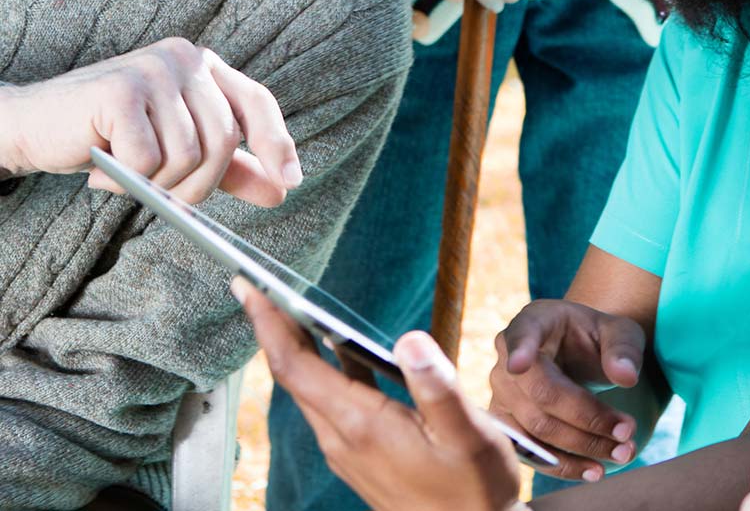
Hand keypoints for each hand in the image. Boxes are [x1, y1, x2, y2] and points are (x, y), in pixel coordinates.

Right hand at [0, 38, 299, 206]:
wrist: (34, 126)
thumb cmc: (109, 137)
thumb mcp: (177, 151)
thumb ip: (229, 167)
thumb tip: (280, 190)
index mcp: (204, 66)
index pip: (256, 101)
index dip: (277, 142)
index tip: (290, 182)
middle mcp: (185, 59)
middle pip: (223, 140)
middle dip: (197, 184)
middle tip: (160, 193)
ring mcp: (154, 70)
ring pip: (187, 156)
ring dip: (155, 184)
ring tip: (124, 173)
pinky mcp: (122, 91)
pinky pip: (149, 160)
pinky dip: (126, 179)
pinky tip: (103, 167)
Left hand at [235, 279, 524, 510]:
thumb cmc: (474, 490)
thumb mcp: (469, 435)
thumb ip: (438, 388)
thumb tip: (409, 339)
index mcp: (361, 426)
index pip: (295, 367)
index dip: (269, 324)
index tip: (248, 287)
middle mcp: (343, 439)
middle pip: (292, 375)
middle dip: (272, 328)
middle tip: (257, 286)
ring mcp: (347, 450)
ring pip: (307, 390)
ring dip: (294, 348)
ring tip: (288, 308)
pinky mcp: (359, 455)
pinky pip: (326, 403)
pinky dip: (320, 368)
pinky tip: (337, 351)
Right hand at [489, 299, 642, 481]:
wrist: (577, 355)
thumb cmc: (595, 337)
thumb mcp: (618, 331)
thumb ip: (623, 348)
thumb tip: (626, 376)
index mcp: (534, 321)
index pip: (523, 334)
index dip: (520, 349)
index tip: (519, 363)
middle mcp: (507, 357)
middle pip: (542, 393)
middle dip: (587, 417)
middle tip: (628, 432)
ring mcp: (502, 393)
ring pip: (537, 428)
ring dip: (580, 446)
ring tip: (622, 453)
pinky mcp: (508, 425)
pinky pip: (531, 451)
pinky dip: (563, 465)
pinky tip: (593, 470)